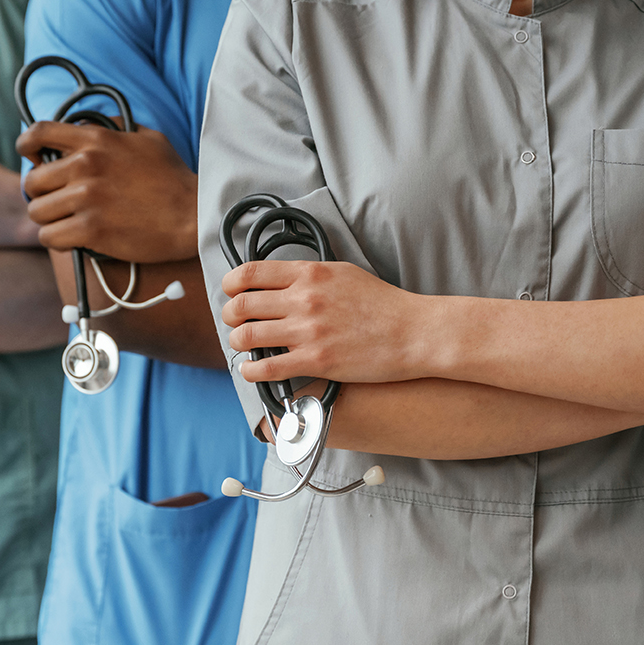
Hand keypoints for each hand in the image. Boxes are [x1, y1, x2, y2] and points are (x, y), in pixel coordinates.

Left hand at [18, 121, 197, 262]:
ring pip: (37, 213)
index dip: (26, 146)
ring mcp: (86, 199)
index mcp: (95, 141)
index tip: (30, 157)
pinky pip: (50, 238)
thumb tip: (97, 122)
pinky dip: (57, 241)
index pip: (39, 133)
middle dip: (40, 194)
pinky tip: (73, 240)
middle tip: (58, 202)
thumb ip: (116, 128)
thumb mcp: (147, 138)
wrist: (193, 215)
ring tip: (66, 223)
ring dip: (48, 220)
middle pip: (32, 182)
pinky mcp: (91, 230)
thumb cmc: (173, 178)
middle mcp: (85, 166)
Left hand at [222, 260, 431, 385]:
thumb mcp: (343, 273)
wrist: (414, 332)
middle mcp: (303, 299)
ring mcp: (308, 331)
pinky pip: (266, 368)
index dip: (230, 284)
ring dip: (237, 343)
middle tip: (233, 322)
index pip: (250, 273)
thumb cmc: (382, 304)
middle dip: (229, 316)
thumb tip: (279, 281)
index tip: (230, 292)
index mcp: (309, 273)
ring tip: (244, 346)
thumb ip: (308, 275)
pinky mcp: (315, 361)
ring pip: (246, 336)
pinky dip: (250, 371)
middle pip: (241, 306)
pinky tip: (252, 370)